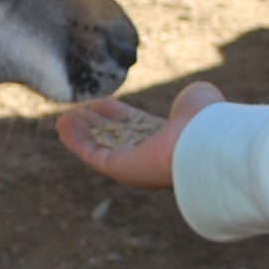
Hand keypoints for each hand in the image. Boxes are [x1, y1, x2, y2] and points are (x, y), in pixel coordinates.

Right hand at [55, 81, 222, 189]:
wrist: (207, 140)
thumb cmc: (205, 119)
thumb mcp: (196, 99)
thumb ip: (186, 99)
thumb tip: (184, 102)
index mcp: (166, 138)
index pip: (135, 126)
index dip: (115, 114)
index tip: (100, 104)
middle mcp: (148, 154)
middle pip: (114, 138)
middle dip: (94, 125)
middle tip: (75, 113)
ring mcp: (133, 164)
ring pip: (99, 147)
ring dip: (79, 133)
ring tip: (61, 119)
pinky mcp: (120, 170)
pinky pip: (92, 153)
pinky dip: (76, 141)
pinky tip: (62, 126)